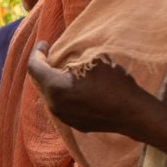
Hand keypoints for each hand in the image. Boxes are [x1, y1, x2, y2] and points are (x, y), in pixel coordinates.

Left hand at [26, 43, 146, 135]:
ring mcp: (62, 117)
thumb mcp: (93, 61)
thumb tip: (65, 56)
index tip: (44, 43)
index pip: (34, 67)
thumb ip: (73, 58)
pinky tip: (75, 88)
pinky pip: (61, 105)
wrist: (132, 113)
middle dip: (44, 66)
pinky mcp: (73, 123)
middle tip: (53, 54)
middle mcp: (53, 104)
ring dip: (54, 81)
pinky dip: (64, 94)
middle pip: (40, 82)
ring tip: (65, 70)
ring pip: (50, 95)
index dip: (37, 52)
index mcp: (55, 87)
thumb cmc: (114, 83)